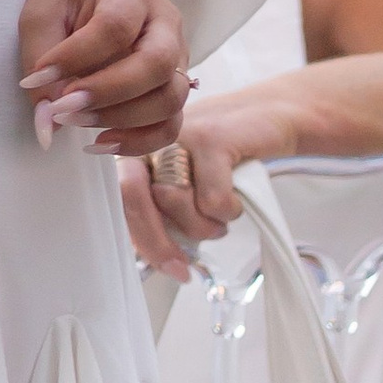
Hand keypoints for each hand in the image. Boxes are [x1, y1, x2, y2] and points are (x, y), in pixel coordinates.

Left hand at [19, 0, 191, 155]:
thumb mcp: (43, 11)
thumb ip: (38, 59)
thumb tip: (47, 122)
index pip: (114, 26)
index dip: (76, 57)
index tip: (37, 77)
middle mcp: (164, 23)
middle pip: (156, 64)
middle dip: (107, 94)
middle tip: (62, 108)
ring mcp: (177, 58)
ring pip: (170, 100)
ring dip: (121, 121)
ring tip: (75, 122)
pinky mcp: (174, 89)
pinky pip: (170, 126)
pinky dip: (138, 142)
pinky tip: (100, 142)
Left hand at [116, 84, 299, 276]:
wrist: (266, 116)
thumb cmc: (219, 157)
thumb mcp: (181, 180)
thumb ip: (158, 210)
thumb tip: (151, 259)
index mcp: (132, 148)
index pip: (116, 197)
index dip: (137, 238)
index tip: (164, 267)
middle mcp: (147, 138)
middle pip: (134, 198)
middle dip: (157, 243)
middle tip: (182, 267)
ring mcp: (178, 136)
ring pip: (177, 205)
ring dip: (205, 226)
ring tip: (217, 214)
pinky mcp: (210, 139)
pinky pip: (214, 202)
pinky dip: (229, 212)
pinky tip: (235, 196)